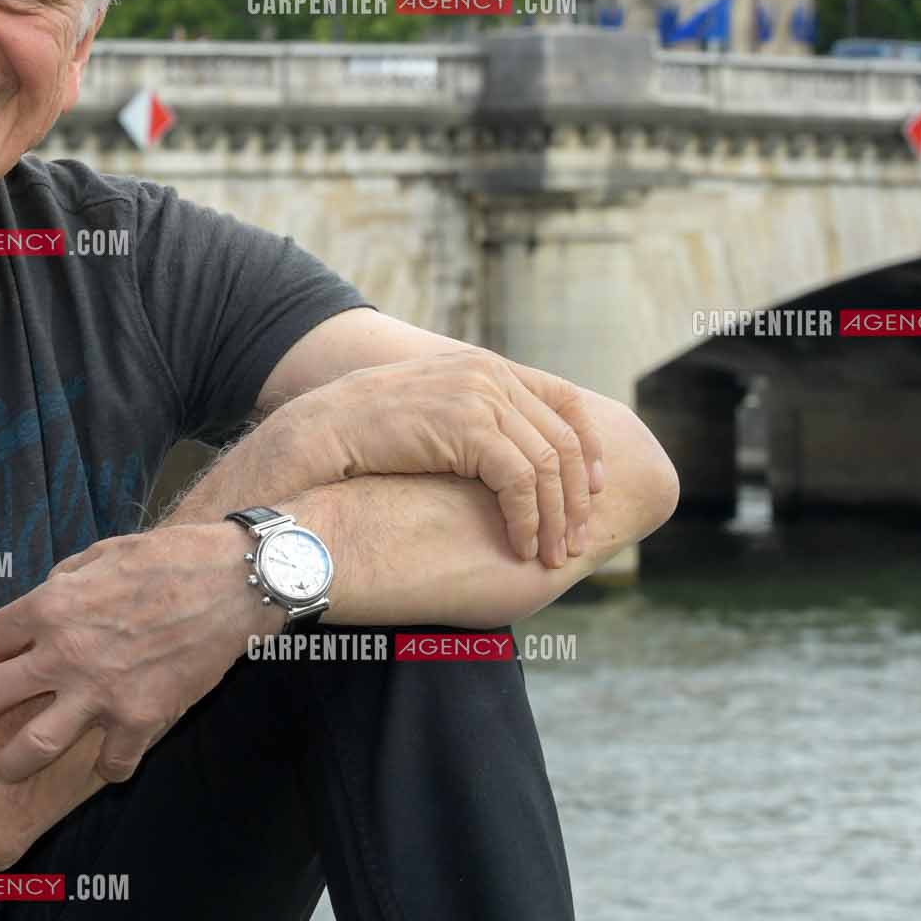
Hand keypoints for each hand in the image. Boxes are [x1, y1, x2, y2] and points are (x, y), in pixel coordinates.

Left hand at [0, 525, 267, 784]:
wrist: (232, 582)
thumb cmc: (168, 558)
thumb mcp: (101, 554)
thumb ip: (63, 582)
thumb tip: (43, 602)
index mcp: (51, 606)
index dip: (0, 645)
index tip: (10, 654)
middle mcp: (65, 654)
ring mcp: (102, 693)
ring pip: (34, 746)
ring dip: (12, 762)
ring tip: (2, 769)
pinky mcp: (141, 719)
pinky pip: (109, 763)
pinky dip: (106, 768)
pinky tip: (104, 763)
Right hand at [294, 350, 604, 568]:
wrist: (325, 428)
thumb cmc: (370, 430)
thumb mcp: (434, 409)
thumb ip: (473, 416)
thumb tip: (507, 455)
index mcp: (487, 366)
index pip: (566, 399)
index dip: (590, 446)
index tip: (596, 488)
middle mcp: (490, 375)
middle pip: (564, 438)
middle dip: (576, 496)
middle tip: (576, 539)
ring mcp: (481, 397)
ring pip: (548, 464)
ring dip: (555, 517)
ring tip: (550, 554)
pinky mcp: (468, 427)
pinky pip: (519, 480)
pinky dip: (527, 518)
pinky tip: (521, 545)